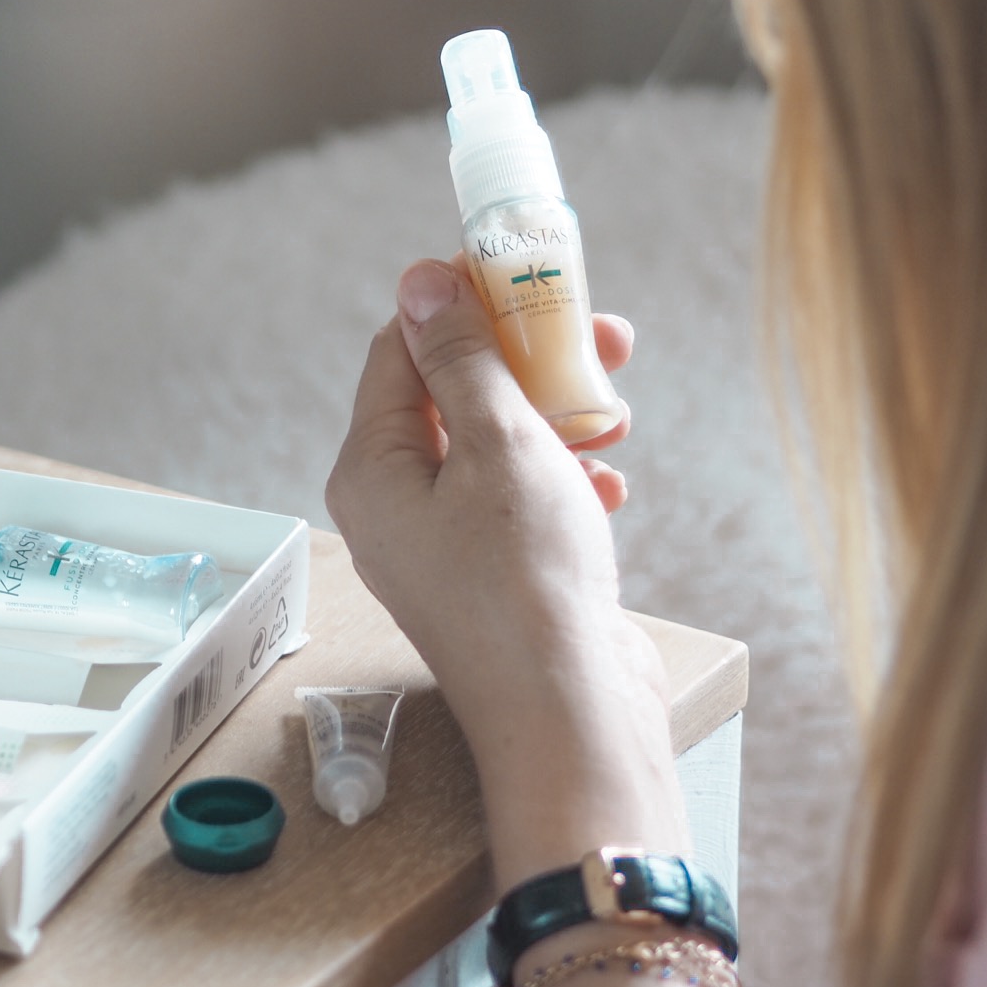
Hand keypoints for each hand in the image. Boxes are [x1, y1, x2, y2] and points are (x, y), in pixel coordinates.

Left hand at [326, 258, 688, 889]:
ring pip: (497, 445)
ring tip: (616, 417)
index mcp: (370, 468)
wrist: (571, 714)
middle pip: (454, 393)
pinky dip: (565, 480)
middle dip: (531, 360)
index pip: (401, 349)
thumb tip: (420, 280)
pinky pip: (521, 501)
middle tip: (604, 336)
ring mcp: (441, 544)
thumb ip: (461, 358)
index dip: (462, 302)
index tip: (527, 272)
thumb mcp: (499, 443)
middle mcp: (393, 505)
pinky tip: (608, 484)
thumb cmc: (528, 579)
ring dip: (559, 418)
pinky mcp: (490, 575)